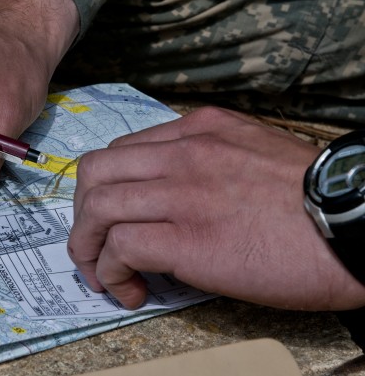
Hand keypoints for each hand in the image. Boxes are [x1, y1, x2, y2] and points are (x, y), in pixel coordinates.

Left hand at [68, 107, 364, 310]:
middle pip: (94, 173)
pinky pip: (120, 248)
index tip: (110, 220)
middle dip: (82, 214)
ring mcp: (182, 194)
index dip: (103, 189)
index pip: (121, 151)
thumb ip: (206, 162)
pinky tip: (131, 290)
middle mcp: (183, 154)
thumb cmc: (311, 198)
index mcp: (198, 130)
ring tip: (103, 276)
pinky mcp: (188, 239)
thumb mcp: (253, 153)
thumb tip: (168, 196)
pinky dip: (111, 272)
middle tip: (94, 246)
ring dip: (87, 247)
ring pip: (97, 208)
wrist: (355, 225)